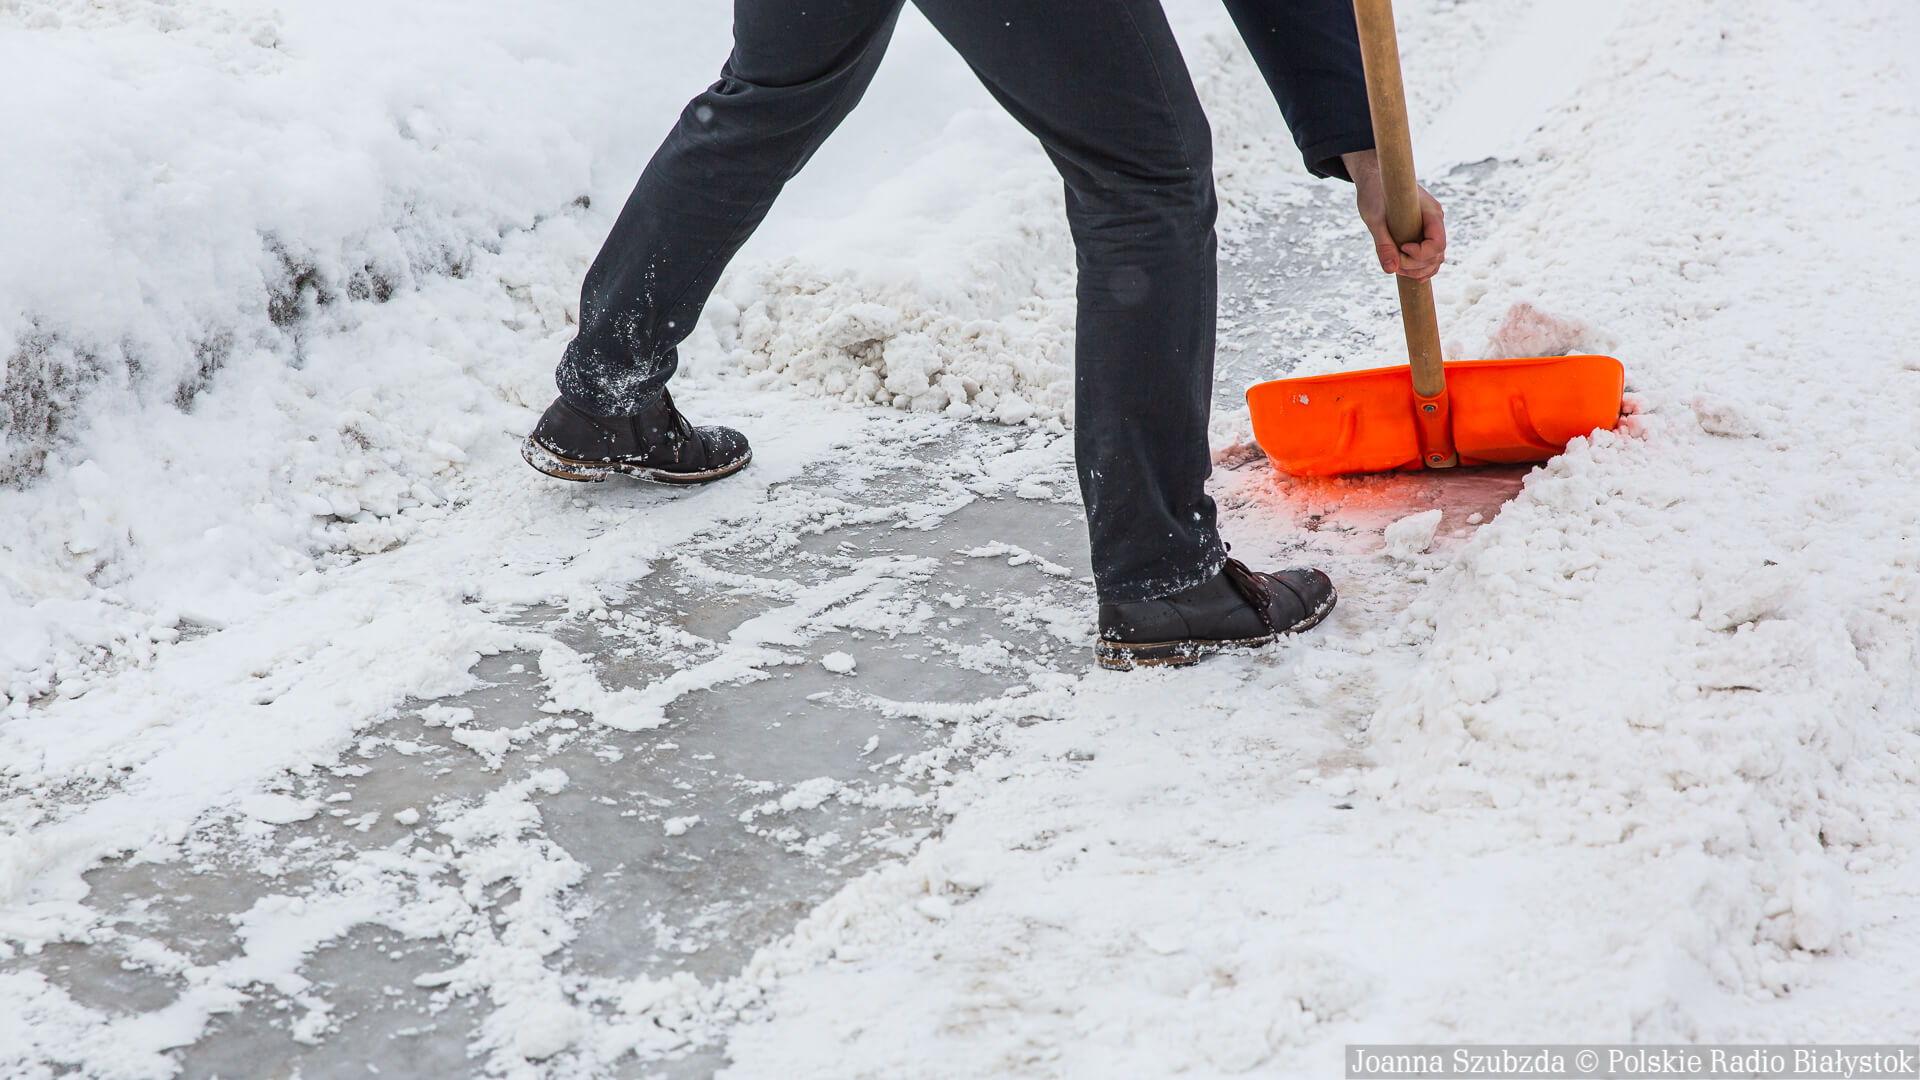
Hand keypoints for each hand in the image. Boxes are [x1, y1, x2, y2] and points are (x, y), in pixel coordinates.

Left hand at [1341, 149, 1445, 280]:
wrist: (1374, 180)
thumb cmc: (1374, 194)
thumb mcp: (1375, 220)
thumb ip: (1383, 244)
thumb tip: (1391, 270)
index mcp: (1431, 212)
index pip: (1438, 242)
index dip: (1421, 253)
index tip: (1402, 249)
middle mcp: (1435, 221)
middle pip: (1437, 254)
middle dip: (1416, 265)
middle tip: (1393, 263)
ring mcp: (1430, 228)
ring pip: (1435, 258)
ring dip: (1418, 269)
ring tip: (1397, 269)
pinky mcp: (1422, 233)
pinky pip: (1429, 256)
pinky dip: (1421, 267)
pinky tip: (1411, 275)